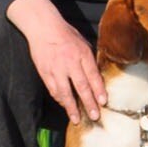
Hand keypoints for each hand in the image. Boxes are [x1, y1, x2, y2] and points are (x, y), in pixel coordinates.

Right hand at [8, 0, 105, 122]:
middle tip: (95, 115)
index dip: (99, 90)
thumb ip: (89, 60)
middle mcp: (70, 62)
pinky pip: (53, 89)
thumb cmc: (66, 34)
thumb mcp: (83, 43)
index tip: (103, 101)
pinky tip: (64, 106)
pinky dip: (59, 99)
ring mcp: (56, 69)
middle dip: (89, 103)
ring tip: (77, 118)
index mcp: (82, 54)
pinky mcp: (44, 72)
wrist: (43, 27)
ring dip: (72, 107)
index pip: (93, 75)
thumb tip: (96, 77)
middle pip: (81, 86)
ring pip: (65, 92)